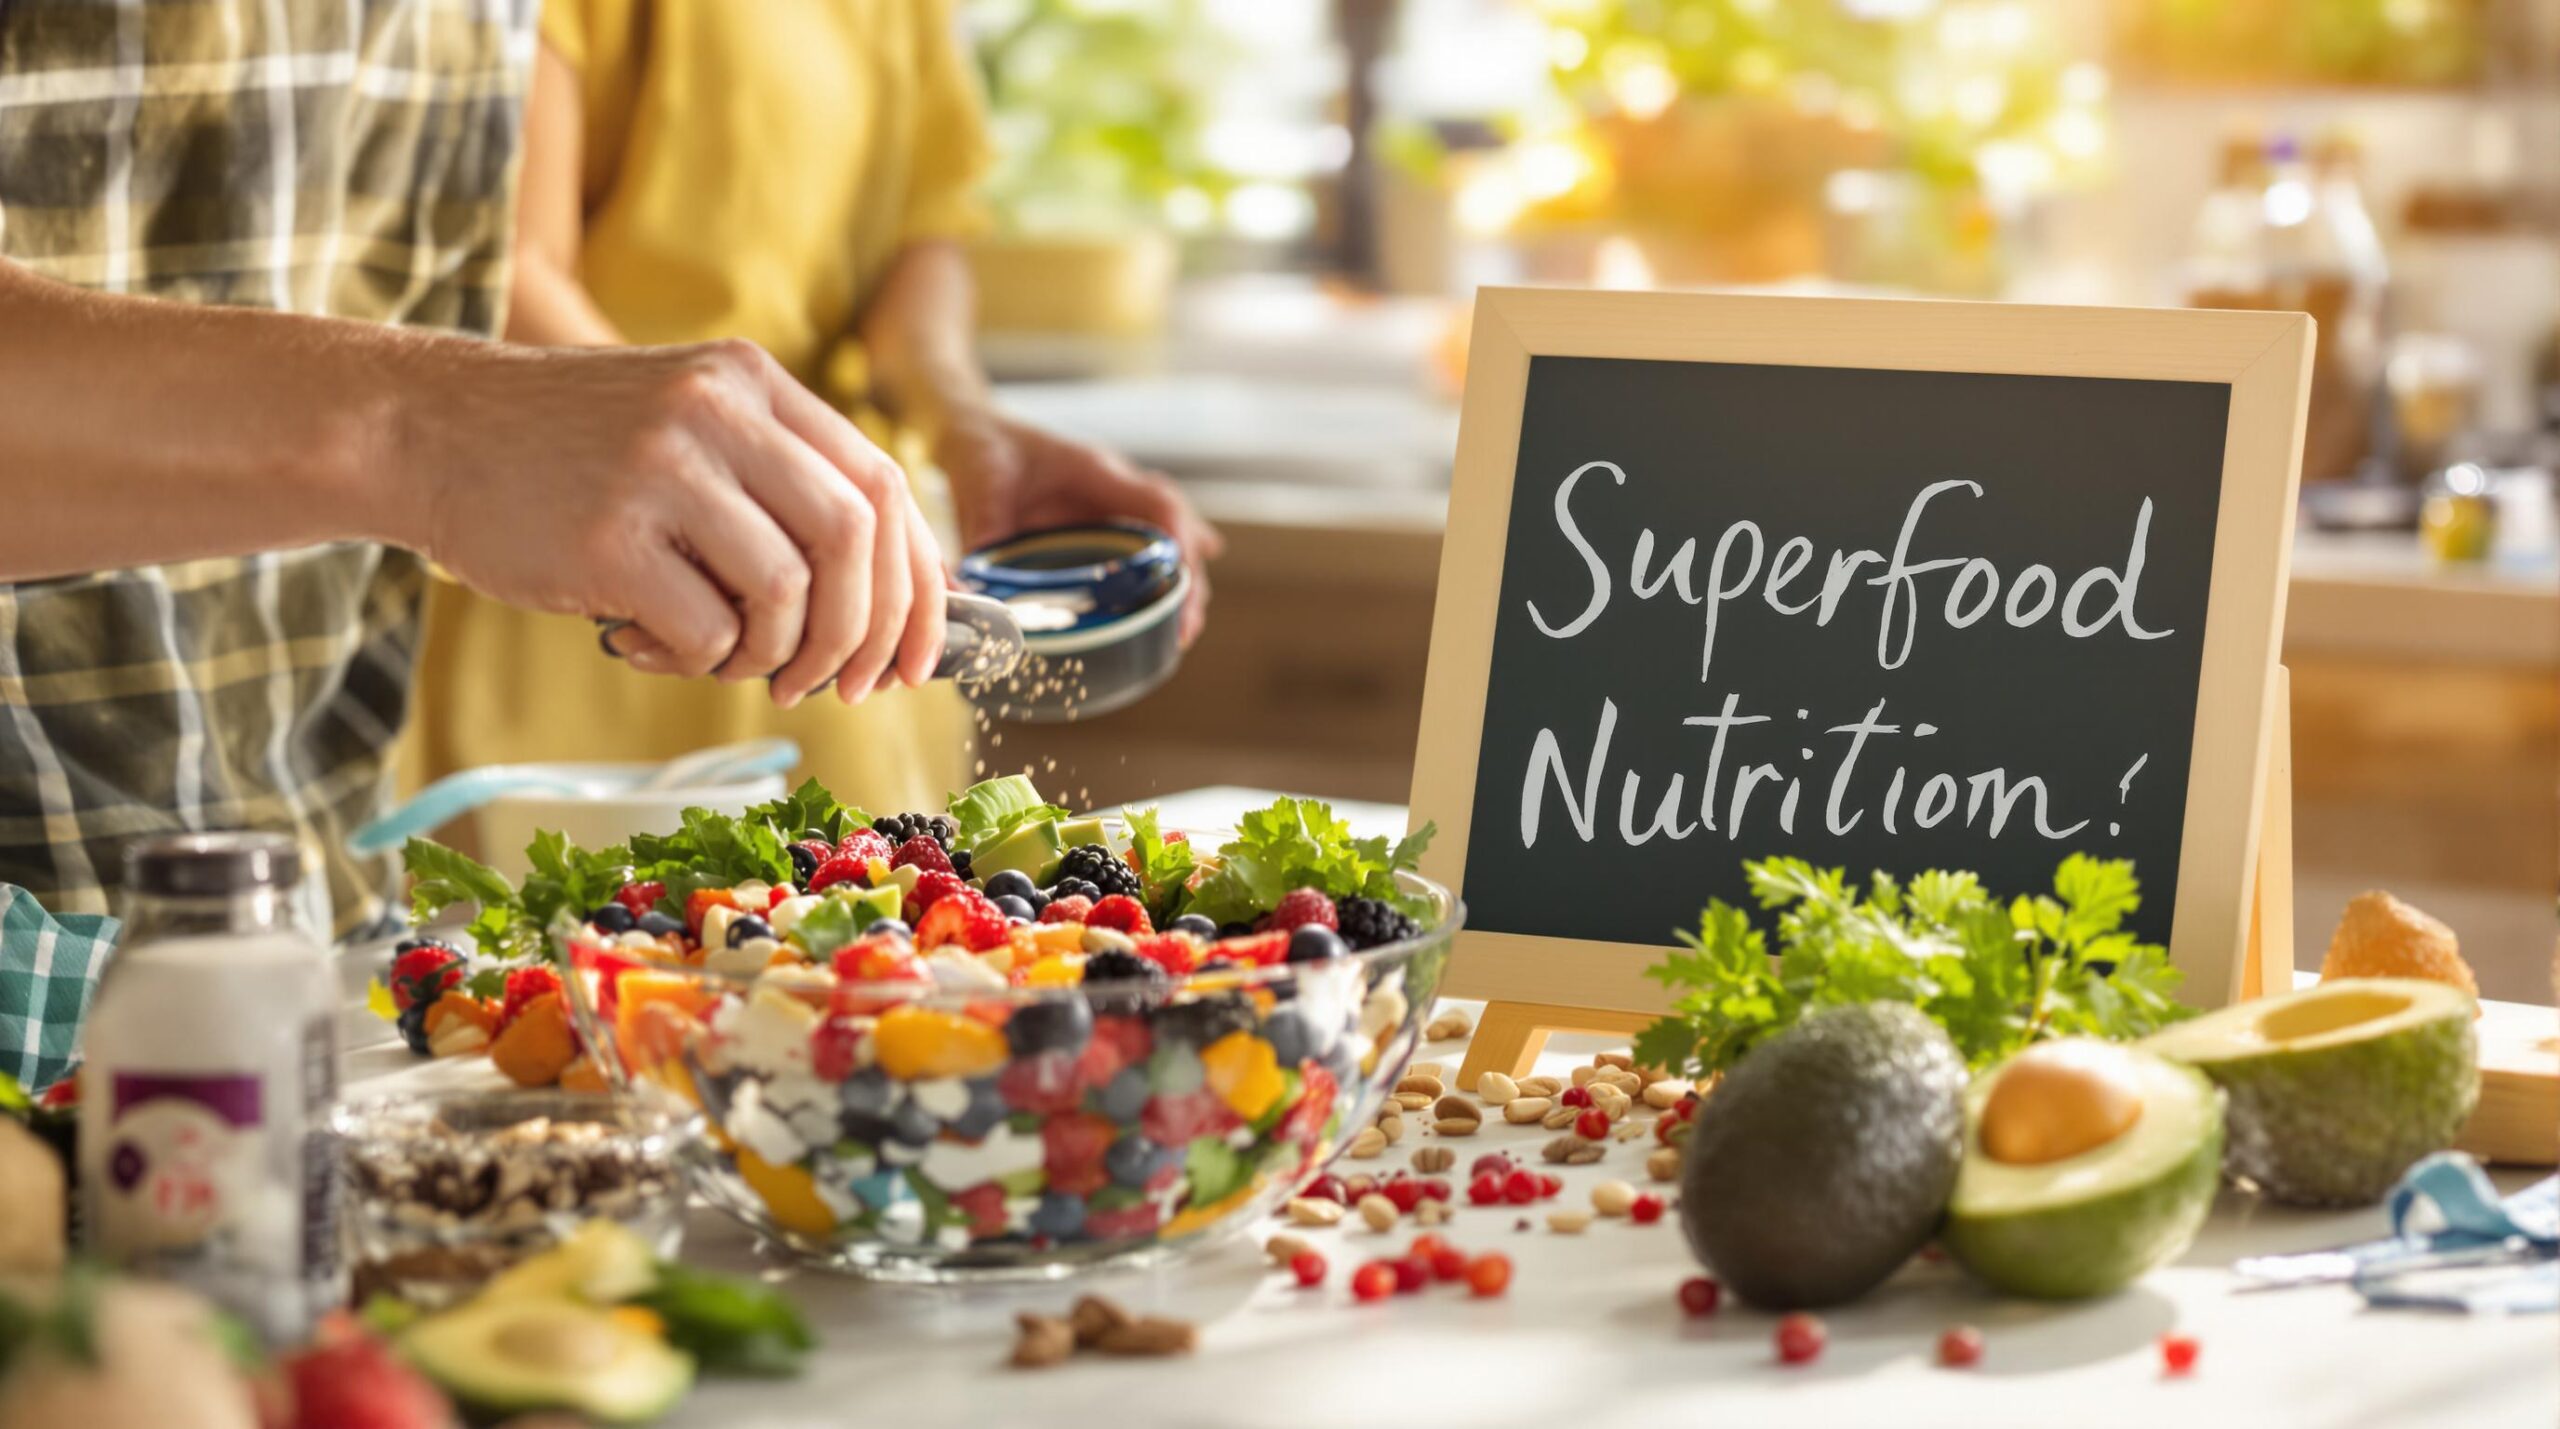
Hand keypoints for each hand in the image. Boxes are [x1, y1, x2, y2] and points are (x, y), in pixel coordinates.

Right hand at [397, 338, 946, 704]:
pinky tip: (653, 645)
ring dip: (779, 655)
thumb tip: (882, 606)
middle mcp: (718, 409)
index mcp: (754, 382)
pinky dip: (701, 661)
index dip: (917, 585)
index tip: (916, 658)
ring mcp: (662, 469)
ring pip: (789, 591)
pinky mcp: (608, 536)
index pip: (883, 487)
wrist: (425, 430)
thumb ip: (779, 487)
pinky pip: (707, 631)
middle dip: (863, 634)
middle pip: (853, 538)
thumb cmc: (572, 455)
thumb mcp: (690, 427)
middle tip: (836, 685)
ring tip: (732, 660)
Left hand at [936, 412, 1222, 644]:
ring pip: (1168, 537)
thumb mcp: (980, 485)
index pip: (1158, 504)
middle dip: (1186, 578)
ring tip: (1182, 629)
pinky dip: (1167, 571)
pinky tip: (1181, 602)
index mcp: (1095, 471)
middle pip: (1174, 528)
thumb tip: (970, 586)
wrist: (977, 431)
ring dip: (1180, 580)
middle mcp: (1115, 486)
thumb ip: (983, 528)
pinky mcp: (1102, 519)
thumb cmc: (983, 450)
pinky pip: (1148, 543)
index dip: (1180, 542)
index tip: (1181, 586)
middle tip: (1184, 630)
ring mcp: (1113, 502)